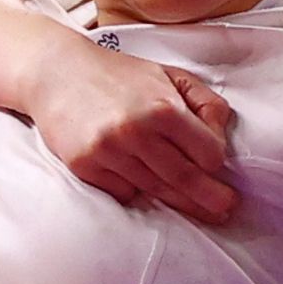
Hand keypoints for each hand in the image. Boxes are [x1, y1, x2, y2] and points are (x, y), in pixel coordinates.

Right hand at [30, 46, 239, 225]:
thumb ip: (203, 101)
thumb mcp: (168, 75)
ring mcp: (108, 152)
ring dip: (180, 204)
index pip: (207, 153)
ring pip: (155, 191)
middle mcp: (136, 132)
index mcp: (162, 108)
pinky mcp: (85, 166)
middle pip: (185, 180)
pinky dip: (135, 191)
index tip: (217, 167)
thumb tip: (222, 133)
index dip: (216, 161)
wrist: (56, 72)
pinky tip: (142, 184)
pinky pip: (122, 192)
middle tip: (226, 209)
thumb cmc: (118, 75)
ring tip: (200, 211)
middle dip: (210, 199)